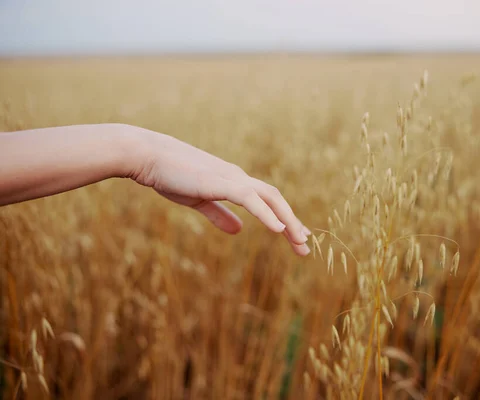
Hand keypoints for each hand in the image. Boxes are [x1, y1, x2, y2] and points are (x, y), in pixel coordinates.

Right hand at [131, 128, 310, 255]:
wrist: (149, 156)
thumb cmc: (170, 176)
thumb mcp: (199, 201)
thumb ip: (219, 215)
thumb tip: (238, 231)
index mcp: (234, 182)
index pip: (267, 200)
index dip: (284, 218)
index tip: (296, 236)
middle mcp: (239, 178)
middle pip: (276, 200)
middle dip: (292, 223)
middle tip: (305, 246)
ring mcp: (232, 178)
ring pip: (270, 199)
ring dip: (287, 220)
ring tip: (300, 241)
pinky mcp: (221, 182)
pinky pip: (250, 199)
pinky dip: (267, 214)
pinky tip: (279, 229)